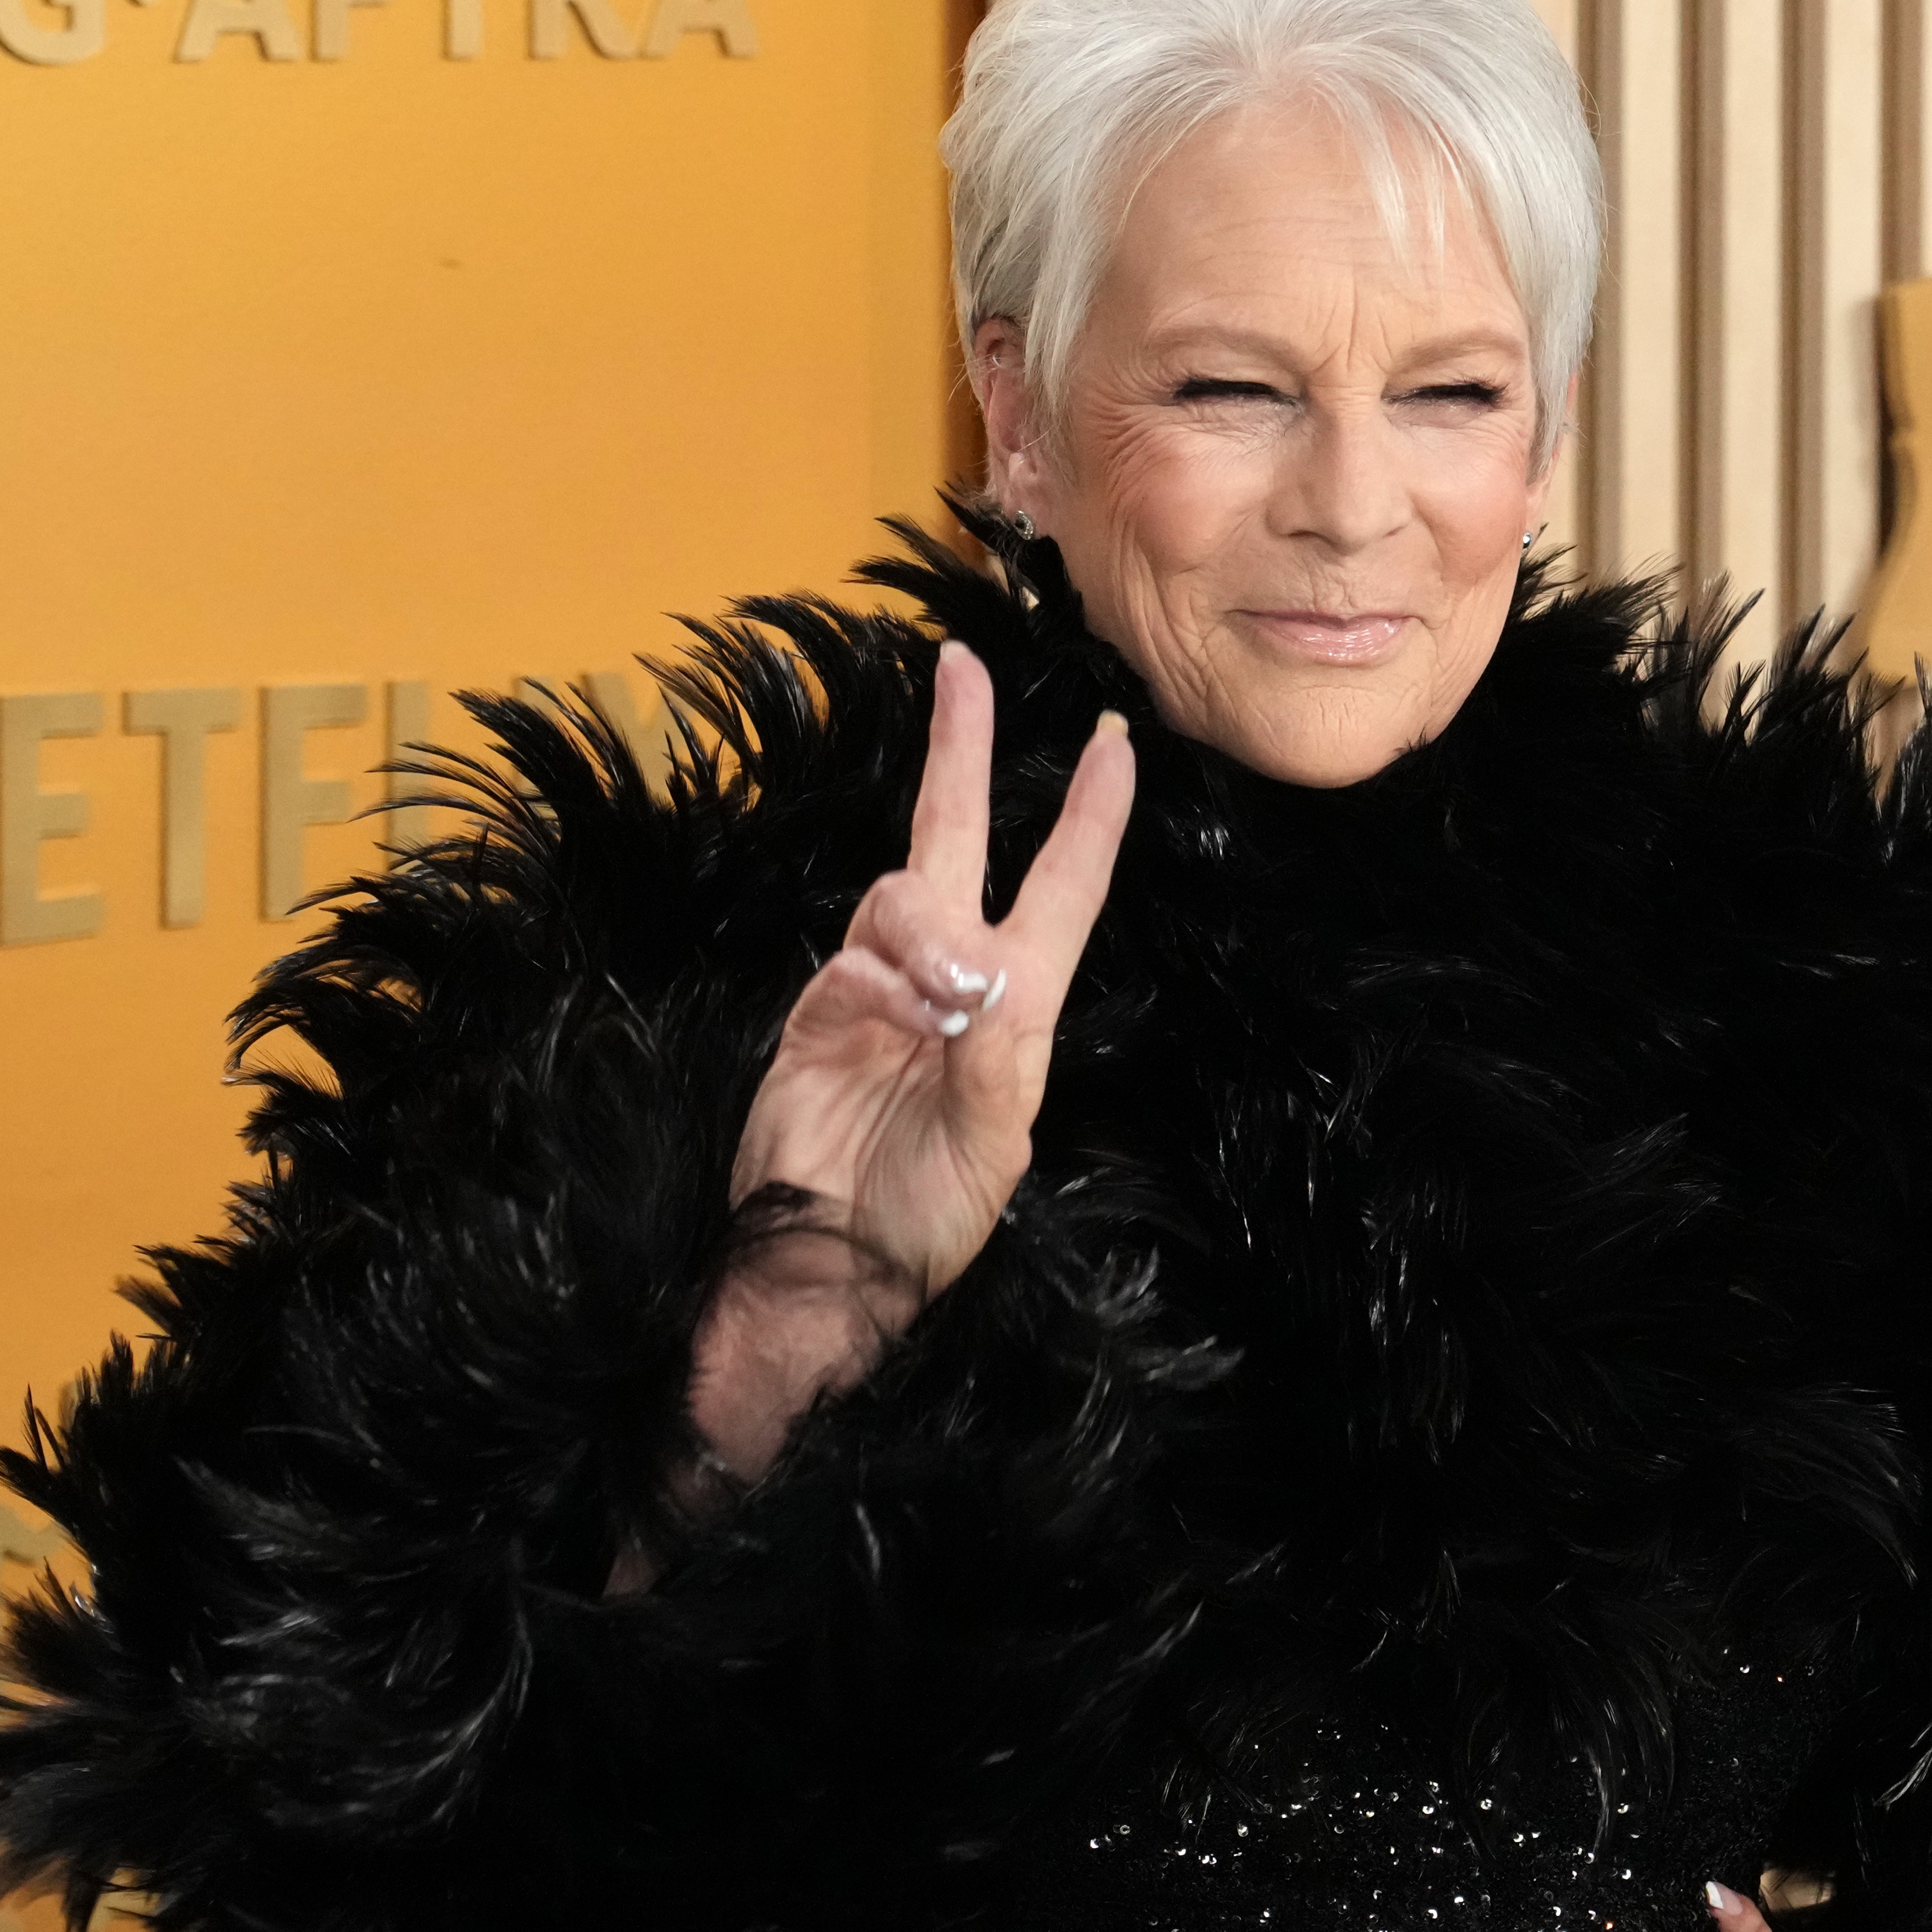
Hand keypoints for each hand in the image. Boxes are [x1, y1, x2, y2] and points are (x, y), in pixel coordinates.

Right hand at [690, 641, 1133, 1477]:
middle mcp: (953, 980)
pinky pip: (854, 953)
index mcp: (1018, 1008)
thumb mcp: (994, 1146)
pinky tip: (888, 1017)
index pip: (1061, 886)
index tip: (1112, 740)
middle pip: (958, 839)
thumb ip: (993, 1049)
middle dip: (960, 749)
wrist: (827, 1268)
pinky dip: (876, 975)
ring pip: (903, 894)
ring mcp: (880, 986)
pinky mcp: (819, 1006)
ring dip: (925, 933)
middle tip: (961, 663)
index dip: (1089, 816)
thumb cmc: (925, 1221)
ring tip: (934, 1006)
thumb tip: (963, 965)